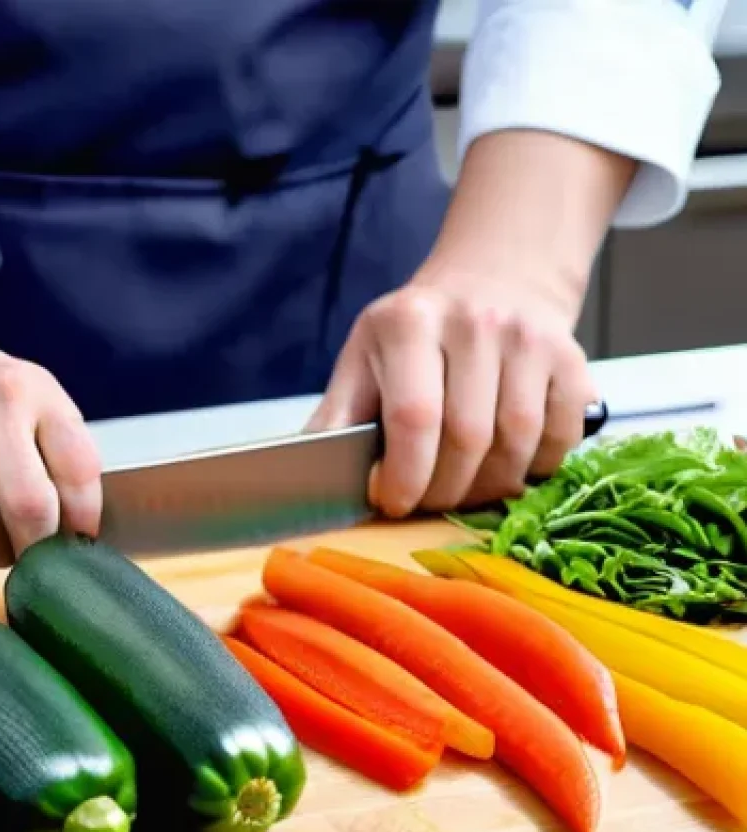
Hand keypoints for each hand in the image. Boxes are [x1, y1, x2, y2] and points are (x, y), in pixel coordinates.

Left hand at [307, 262, 597, 514]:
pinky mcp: (572, 358)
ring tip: (464, 491)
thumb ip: (337, 417)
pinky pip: (559, 438)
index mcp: (408, 323)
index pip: (412, 417)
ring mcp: (529, 337)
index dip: (404, 475)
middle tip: (428, 503)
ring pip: (516, 444)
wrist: (494, 280)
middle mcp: (474, 322)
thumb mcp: (363, 360)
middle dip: (443, 491)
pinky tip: (507, 466)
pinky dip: (534, 468)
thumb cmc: (415, 336)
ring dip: (488, 488)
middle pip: (467, 438)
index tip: (393, 501)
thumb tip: (307, 477)